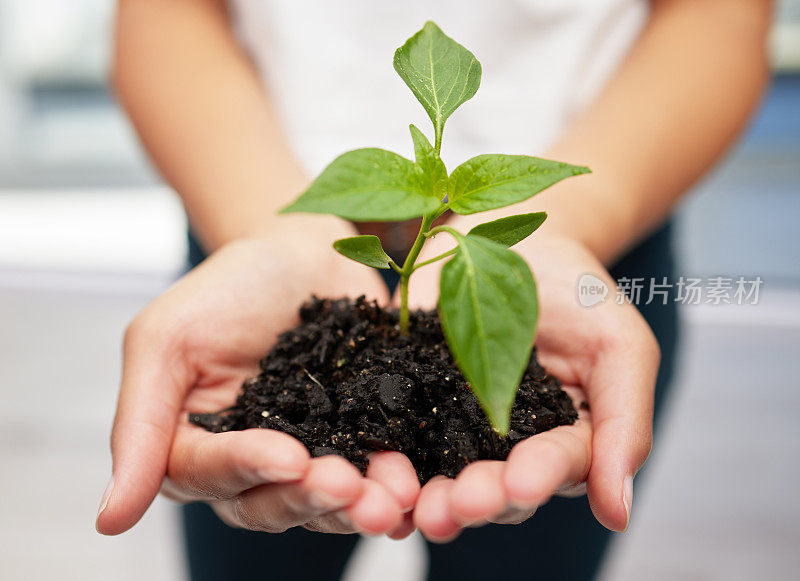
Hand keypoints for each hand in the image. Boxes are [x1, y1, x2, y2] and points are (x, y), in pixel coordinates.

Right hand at [96, 229, 419, 536]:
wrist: (300, 249)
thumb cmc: (225, 286)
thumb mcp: (166, 340)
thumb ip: (140, 427)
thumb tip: (109, 521)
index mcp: (196, 444)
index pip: (214, 474)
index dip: (250, 469)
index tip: (291, 457)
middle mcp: (253, 463)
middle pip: (274, 504)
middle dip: (313, 498)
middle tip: (352, 487)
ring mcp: (312, 453)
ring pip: (327, 501)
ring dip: (359, 505)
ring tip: (393, 496)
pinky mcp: (361, 436)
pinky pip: (375, 470)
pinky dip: (393, 481)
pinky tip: (415, 486)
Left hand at [406, 233, 658, 540]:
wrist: (513, 241)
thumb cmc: (578, 293)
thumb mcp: (619, 344)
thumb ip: (624, 422)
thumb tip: (618, 516)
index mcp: (563, 440)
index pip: (554, 467)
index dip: (537, 479)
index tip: (519, 485)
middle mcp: (506, 447)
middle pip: (494, 487)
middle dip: (477, 498)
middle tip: (458, 505)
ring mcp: (452, 424)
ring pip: (442, 474)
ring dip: (428, 496)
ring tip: (416, 506)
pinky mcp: (409, 398)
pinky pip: (393, 431)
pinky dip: (384, 455)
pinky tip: (374, 470)